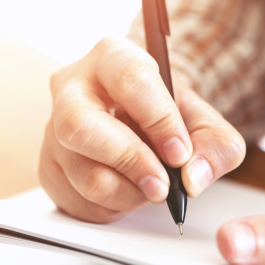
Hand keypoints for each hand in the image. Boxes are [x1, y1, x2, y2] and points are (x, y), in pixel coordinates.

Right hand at [39, 37, 244, 221]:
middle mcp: (72, 87)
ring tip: (150, 186)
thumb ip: (216, 146)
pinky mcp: (49, 166)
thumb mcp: (204, 121)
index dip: (159, 121)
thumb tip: (193, 177)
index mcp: (112, 57)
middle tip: (162, 185)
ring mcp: (53, 128)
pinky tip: (127, 189)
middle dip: (130, 162)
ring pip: (84, 174)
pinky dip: (113, 206)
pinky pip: (79, 200)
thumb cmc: (164, 114)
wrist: (137, 121)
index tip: (180, 153)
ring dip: (128, 193)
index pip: (130, 81)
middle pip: (81, 127)